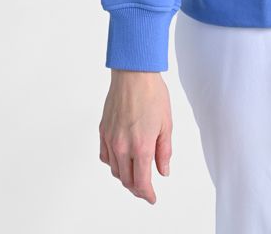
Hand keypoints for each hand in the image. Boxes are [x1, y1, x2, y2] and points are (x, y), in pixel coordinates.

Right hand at [99, 70, 172, 203]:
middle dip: (137, 188)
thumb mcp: (167, 124)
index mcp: (141, 147)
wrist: (134, 74)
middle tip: (146, 188)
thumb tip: (163, 171)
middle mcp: (123, 147)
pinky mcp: (103, 130)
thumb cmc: (152, 94)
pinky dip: (113, 163)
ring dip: (125, 176)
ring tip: (135, 173)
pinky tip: (120, 159)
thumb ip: (164, 151)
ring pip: (115, 170)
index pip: (141, 182)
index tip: (151, 197)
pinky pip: (105, 156)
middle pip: (126, 180)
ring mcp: (110, 139)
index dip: (147, 194)